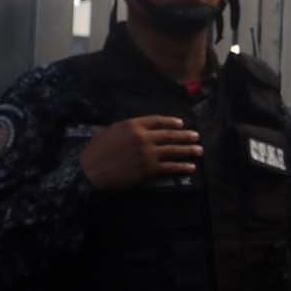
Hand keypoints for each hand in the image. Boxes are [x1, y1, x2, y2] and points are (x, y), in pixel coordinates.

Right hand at [79, 116, 201, 189]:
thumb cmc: (95, 151)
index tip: (181, 123)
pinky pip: (169, 167)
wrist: (90, 170)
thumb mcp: (109, 132)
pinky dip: (182, 167)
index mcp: (133, 125)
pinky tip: (191, 167)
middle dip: (185, 136)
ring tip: (199, 150)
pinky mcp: (148, 169)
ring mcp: (147, 153)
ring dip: (188, 150)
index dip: (171, 122)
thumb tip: (132, 129)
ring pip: (173, 150)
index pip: (157, 121)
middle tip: (196, 136)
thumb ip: (124, 129)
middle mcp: (143, 137)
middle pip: (169, 135)